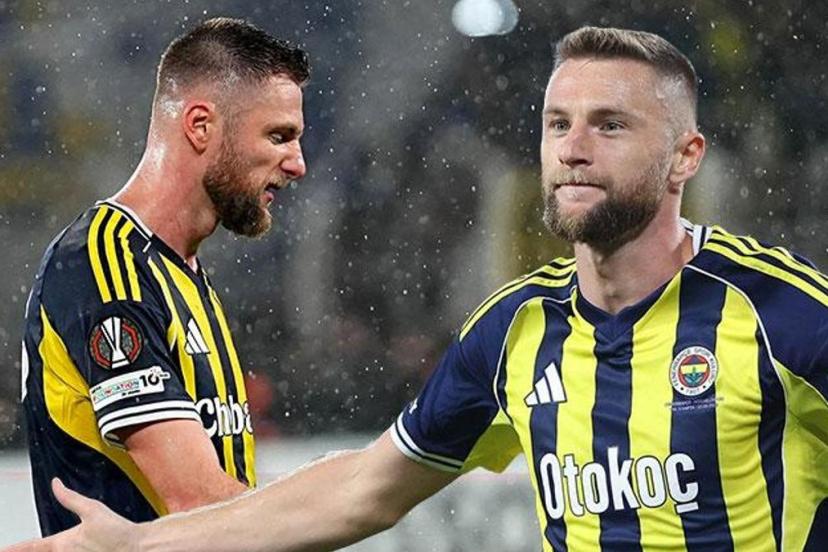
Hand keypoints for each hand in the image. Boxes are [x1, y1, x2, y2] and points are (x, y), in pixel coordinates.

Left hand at [1, 479, 139, 551]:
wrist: (137, 548)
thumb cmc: (117, 531)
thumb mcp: (93, 509)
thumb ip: (70, 497)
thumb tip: (55, 483)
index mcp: (62, 543)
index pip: (30, 547)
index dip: (12, 548)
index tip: (1, 548)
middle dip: (33, 550)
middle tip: (21, 547)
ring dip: (55, 551)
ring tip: (63, 546)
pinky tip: (78, 550)